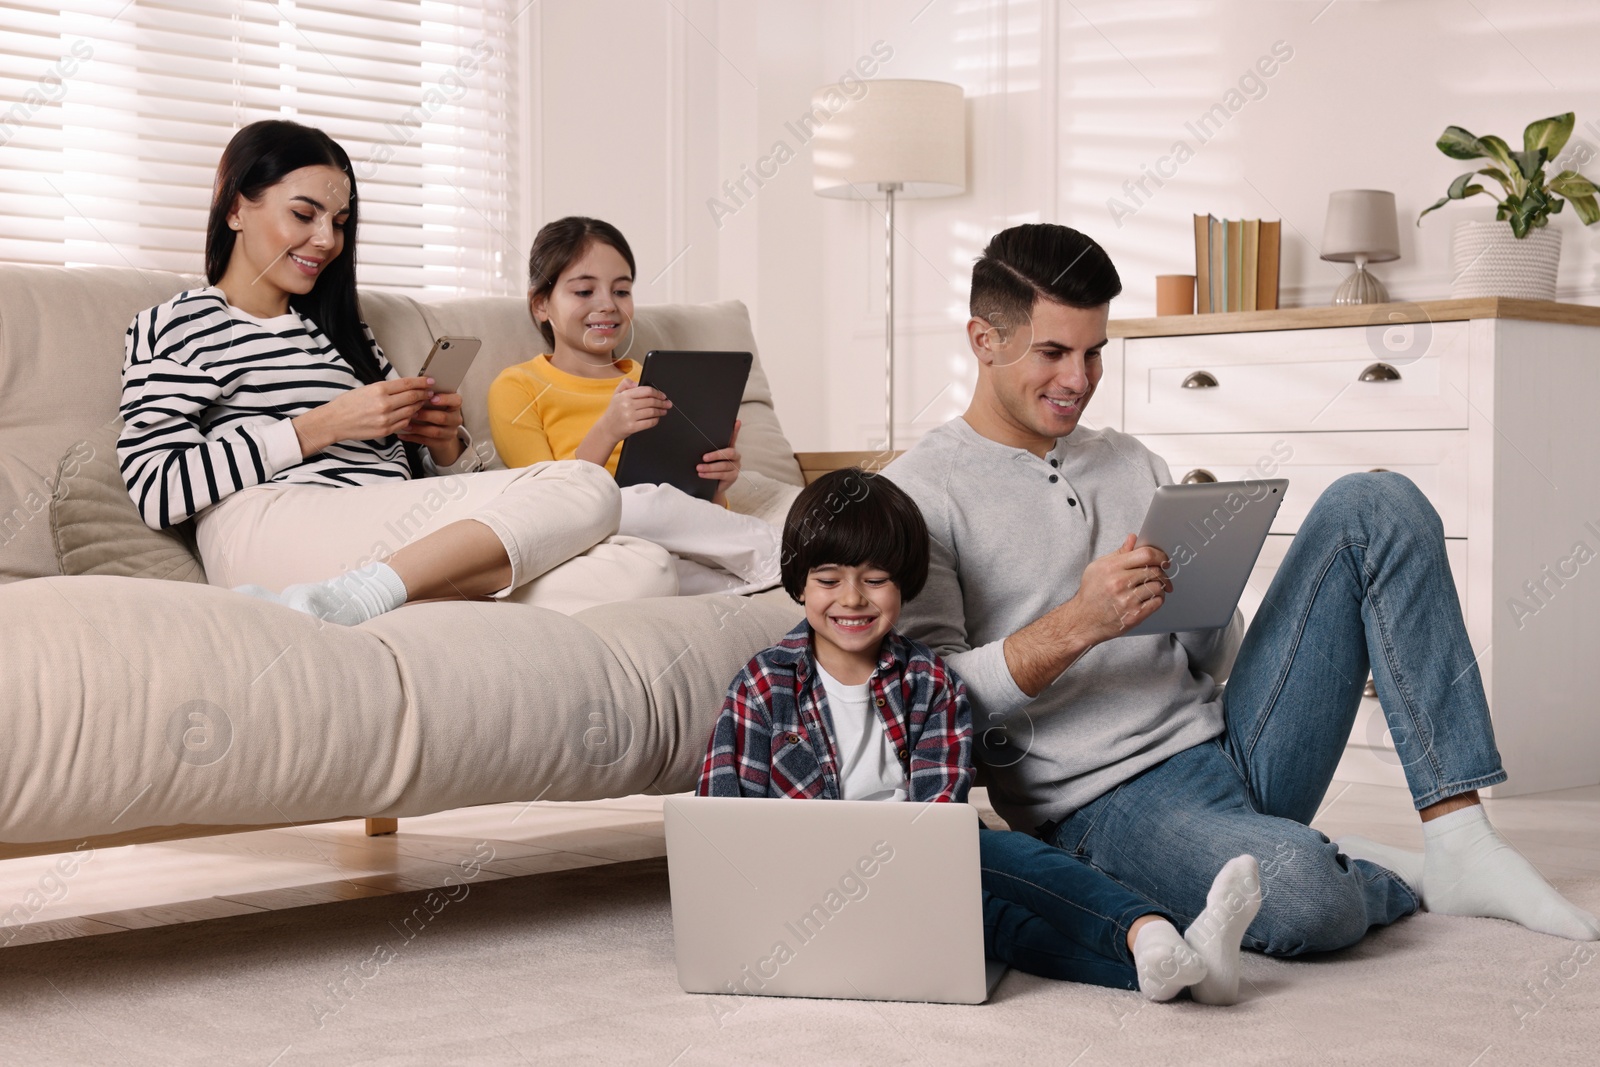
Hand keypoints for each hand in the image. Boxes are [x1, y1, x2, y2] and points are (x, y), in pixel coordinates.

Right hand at [293, 377, 430, 456]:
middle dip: (424, 394)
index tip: (430, 381)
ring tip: (422, 402)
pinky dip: (410, 417)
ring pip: (411, 410)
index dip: (421, 382)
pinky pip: (404, 422)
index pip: (407, 384)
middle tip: (430, 392)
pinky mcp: (386, 430)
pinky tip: (412, 413)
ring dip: (419, 406)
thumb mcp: (367, 388)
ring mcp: (386, 419)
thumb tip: (405, 386)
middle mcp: (384, 404)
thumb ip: (386, 389)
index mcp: (379, 389)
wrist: (335, 421)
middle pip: (412, 397)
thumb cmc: (348, 403)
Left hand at [398, 389, 465, 465]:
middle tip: (412, 412)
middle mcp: (455, 419)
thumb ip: (428, 396)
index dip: (445, 399)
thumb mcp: (434, 402)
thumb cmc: (434, 411)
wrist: (441, 434)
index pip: (456, 400)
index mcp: (454, 405)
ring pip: (435, 431)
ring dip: (418, 428)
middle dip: (426, 415)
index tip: (432, 398)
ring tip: (405, 424)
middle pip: (443, 417)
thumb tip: (413, 387)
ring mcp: (450, 432)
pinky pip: (427, 441)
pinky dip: (413, 437)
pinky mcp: (442, 443)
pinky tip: (403, 434)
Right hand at [576, 377, 672, 466]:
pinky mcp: (632, 427)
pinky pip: (649, 423)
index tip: (663, 395)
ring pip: (652, 412)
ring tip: (664, 411)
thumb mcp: (616, 394)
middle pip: (651, 401)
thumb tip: (637, 383)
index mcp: (625, 395)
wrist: (607, 428)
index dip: (657, 393)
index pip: (646, 391)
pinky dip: (656, 420)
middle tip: (668, 404)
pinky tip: (657, 418)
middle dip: (662, 403)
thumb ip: (625, 384)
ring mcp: (630, 417)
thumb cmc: (614, 411)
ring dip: (661, 411)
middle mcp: (627, 405)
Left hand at [699, 419, 741, 505]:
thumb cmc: (709, 468)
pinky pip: (722, 475)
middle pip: (728, 453)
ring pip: (723, 465)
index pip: (733, 438)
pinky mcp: (733, 476)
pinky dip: (710, 474)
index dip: (736, 430)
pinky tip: (702, 474)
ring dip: (710, 467)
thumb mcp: (707, 458)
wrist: (712, 486)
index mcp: (729, 448)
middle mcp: (735, 456)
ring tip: (699, 468)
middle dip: (715, 455)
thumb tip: (694, 440)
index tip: (737, 422)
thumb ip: (707, 449)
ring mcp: (736, 466)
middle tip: (704, 457)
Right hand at [1066, 534, 1172, 642]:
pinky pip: (1157, 602)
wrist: (1083, 620)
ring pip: (1158, 587)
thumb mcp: (1098, 568)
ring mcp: (1127, 600)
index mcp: (1111, 568)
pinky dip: (1158, 599)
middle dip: (1161, 572)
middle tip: (1160, 575)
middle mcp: (1119, 583)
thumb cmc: (1090, 594)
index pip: (1145, 555)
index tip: (1163, 559)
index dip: (1160, 555)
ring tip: (1151, 588)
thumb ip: (1119, 553)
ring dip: (1159, 586)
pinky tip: (1150, 598)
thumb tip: (1133, 539)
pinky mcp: (1134, 615)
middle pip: (1155, 571)